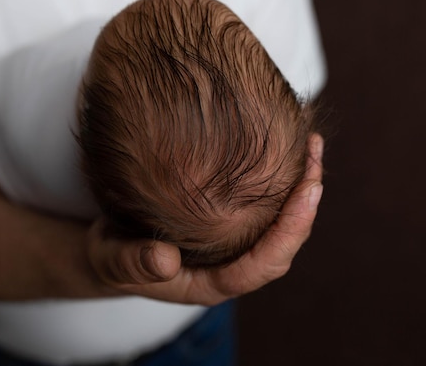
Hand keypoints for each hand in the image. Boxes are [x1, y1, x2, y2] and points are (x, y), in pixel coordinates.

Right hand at [87, 134, 323, 304]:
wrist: (109, 248)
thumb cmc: (111, 259)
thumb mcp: (112, 261)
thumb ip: (134, 263)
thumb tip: (164, 260)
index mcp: (212, 282)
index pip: (262, 266)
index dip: (290, 233)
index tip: (309, 192)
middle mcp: (231, 264)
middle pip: (283, 241)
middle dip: (305, 202)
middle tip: (315, 154)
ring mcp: (233, 244)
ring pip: (278, 221)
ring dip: (298, 185)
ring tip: (310, 144)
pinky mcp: (228, 221)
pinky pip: (262, 204)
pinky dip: (278, 178)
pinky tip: (283, 146)